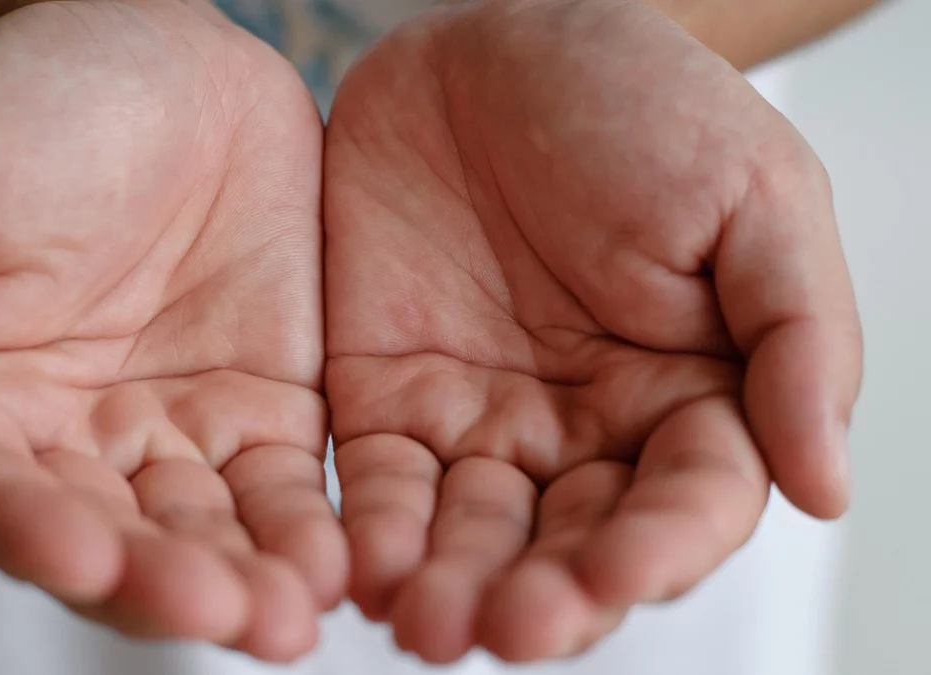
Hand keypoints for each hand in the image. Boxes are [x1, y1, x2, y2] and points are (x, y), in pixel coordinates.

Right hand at [0, 0, 343, 660]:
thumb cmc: (16, 104)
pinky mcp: (264, 408)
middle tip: (223, 613)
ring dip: (247, 579)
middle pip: (110, 538)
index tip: (85, 556)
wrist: (149, 47)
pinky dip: (309, 527)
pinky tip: (340, 562)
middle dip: (164, 582)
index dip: (31, 532)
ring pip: (205, 529)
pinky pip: (284, 484)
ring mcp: (173, 430)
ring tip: (291, 616)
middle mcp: (70, 439)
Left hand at [324, 0, 860, 662]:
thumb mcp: (753, 196)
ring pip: (470, 534)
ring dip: (450, 585)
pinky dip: (370, 528)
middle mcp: (585, 430)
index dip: (658, 549)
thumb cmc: (640, 103)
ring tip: (425, 622)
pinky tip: (361, 565)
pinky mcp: (387, 399)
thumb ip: (795, 338)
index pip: (687, 504)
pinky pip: (380, 483)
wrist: (498, 42)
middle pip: (571, 544)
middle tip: (509, 627)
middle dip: (542, 594)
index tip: (618, 574)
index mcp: (689, 395)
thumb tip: (826, 484)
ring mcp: (482, 421)